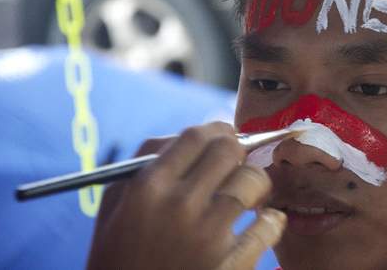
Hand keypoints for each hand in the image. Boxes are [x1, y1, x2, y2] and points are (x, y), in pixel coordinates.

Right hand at [87, 122, 285, 269]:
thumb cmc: (118, 258)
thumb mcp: (115, 207)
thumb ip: (145, 164)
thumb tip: (187, 136)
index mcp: (148, 187)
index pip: (195, 136)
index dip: (216, 130)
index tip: (224, 137)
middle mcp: (179, 205)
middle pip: (228, 149)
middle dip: (238, 150)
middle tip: (236, 163)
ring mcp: (208, 236)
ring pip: (253, 180)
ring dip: (256, 183)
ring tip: (250, 194)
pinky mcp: (232, 264)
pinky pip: (269, 226)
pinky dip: (272, 221)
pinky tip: (264, 222)